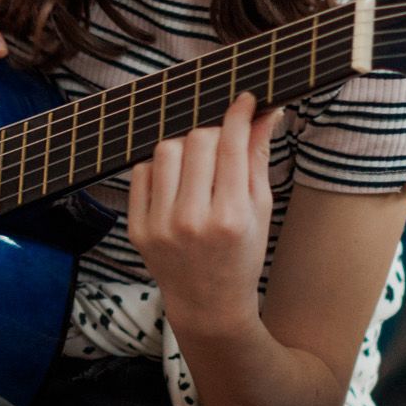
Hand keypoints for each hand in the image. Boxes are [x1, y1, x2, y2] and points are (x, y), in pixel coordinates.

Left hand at [126, 92, 279, 339]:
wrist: (208, 304)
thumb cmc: (241, 254)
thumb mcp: (260, 210)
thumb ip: (258, 159)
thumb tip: (267, 113)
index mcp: (231, 217)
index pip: (231, 145)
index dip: (239, 114)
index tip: (246, 100)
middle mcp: (192, 220)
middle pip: (197, 141)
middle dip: (213, 133)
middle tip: (223, 142)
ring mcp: (160, 226)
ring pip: (165, 150)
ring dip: (184, 148)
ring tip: (198, 165)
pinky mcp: (137, 229)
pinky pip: (141, 172)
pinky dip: (159, 168)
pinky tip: (176, 182)